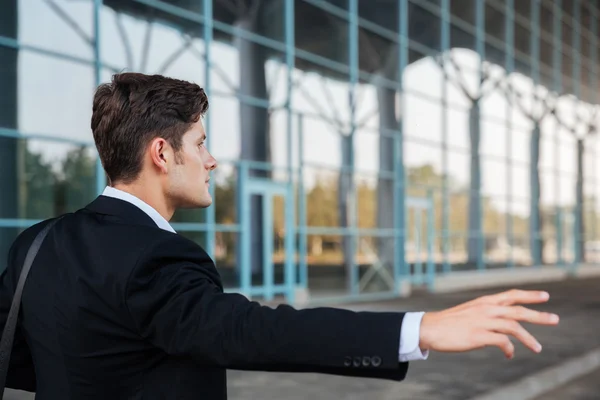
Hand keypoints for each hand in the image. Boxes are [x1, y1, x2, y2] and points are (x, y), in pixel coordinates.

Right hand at [419, 289, 558, 358]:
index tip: (545, 296)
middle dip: (539, 315)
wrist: (430, 328)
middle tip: (555, 319)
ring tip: (538, 348)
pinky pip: (502, 342)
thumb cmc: (450, 322)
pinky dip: (509, 349)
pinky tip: (510, 354)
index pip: (512, 294)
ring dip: (529, 338)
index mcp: (485, 301)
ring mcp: (483, 321)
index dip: (529, 294)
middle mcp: (486, 308)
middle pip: (518, 310)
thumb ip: (488, 317)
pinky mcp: (478, 335)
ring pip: (514, 326)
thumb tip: (502, 331)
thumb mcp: (470, 313)